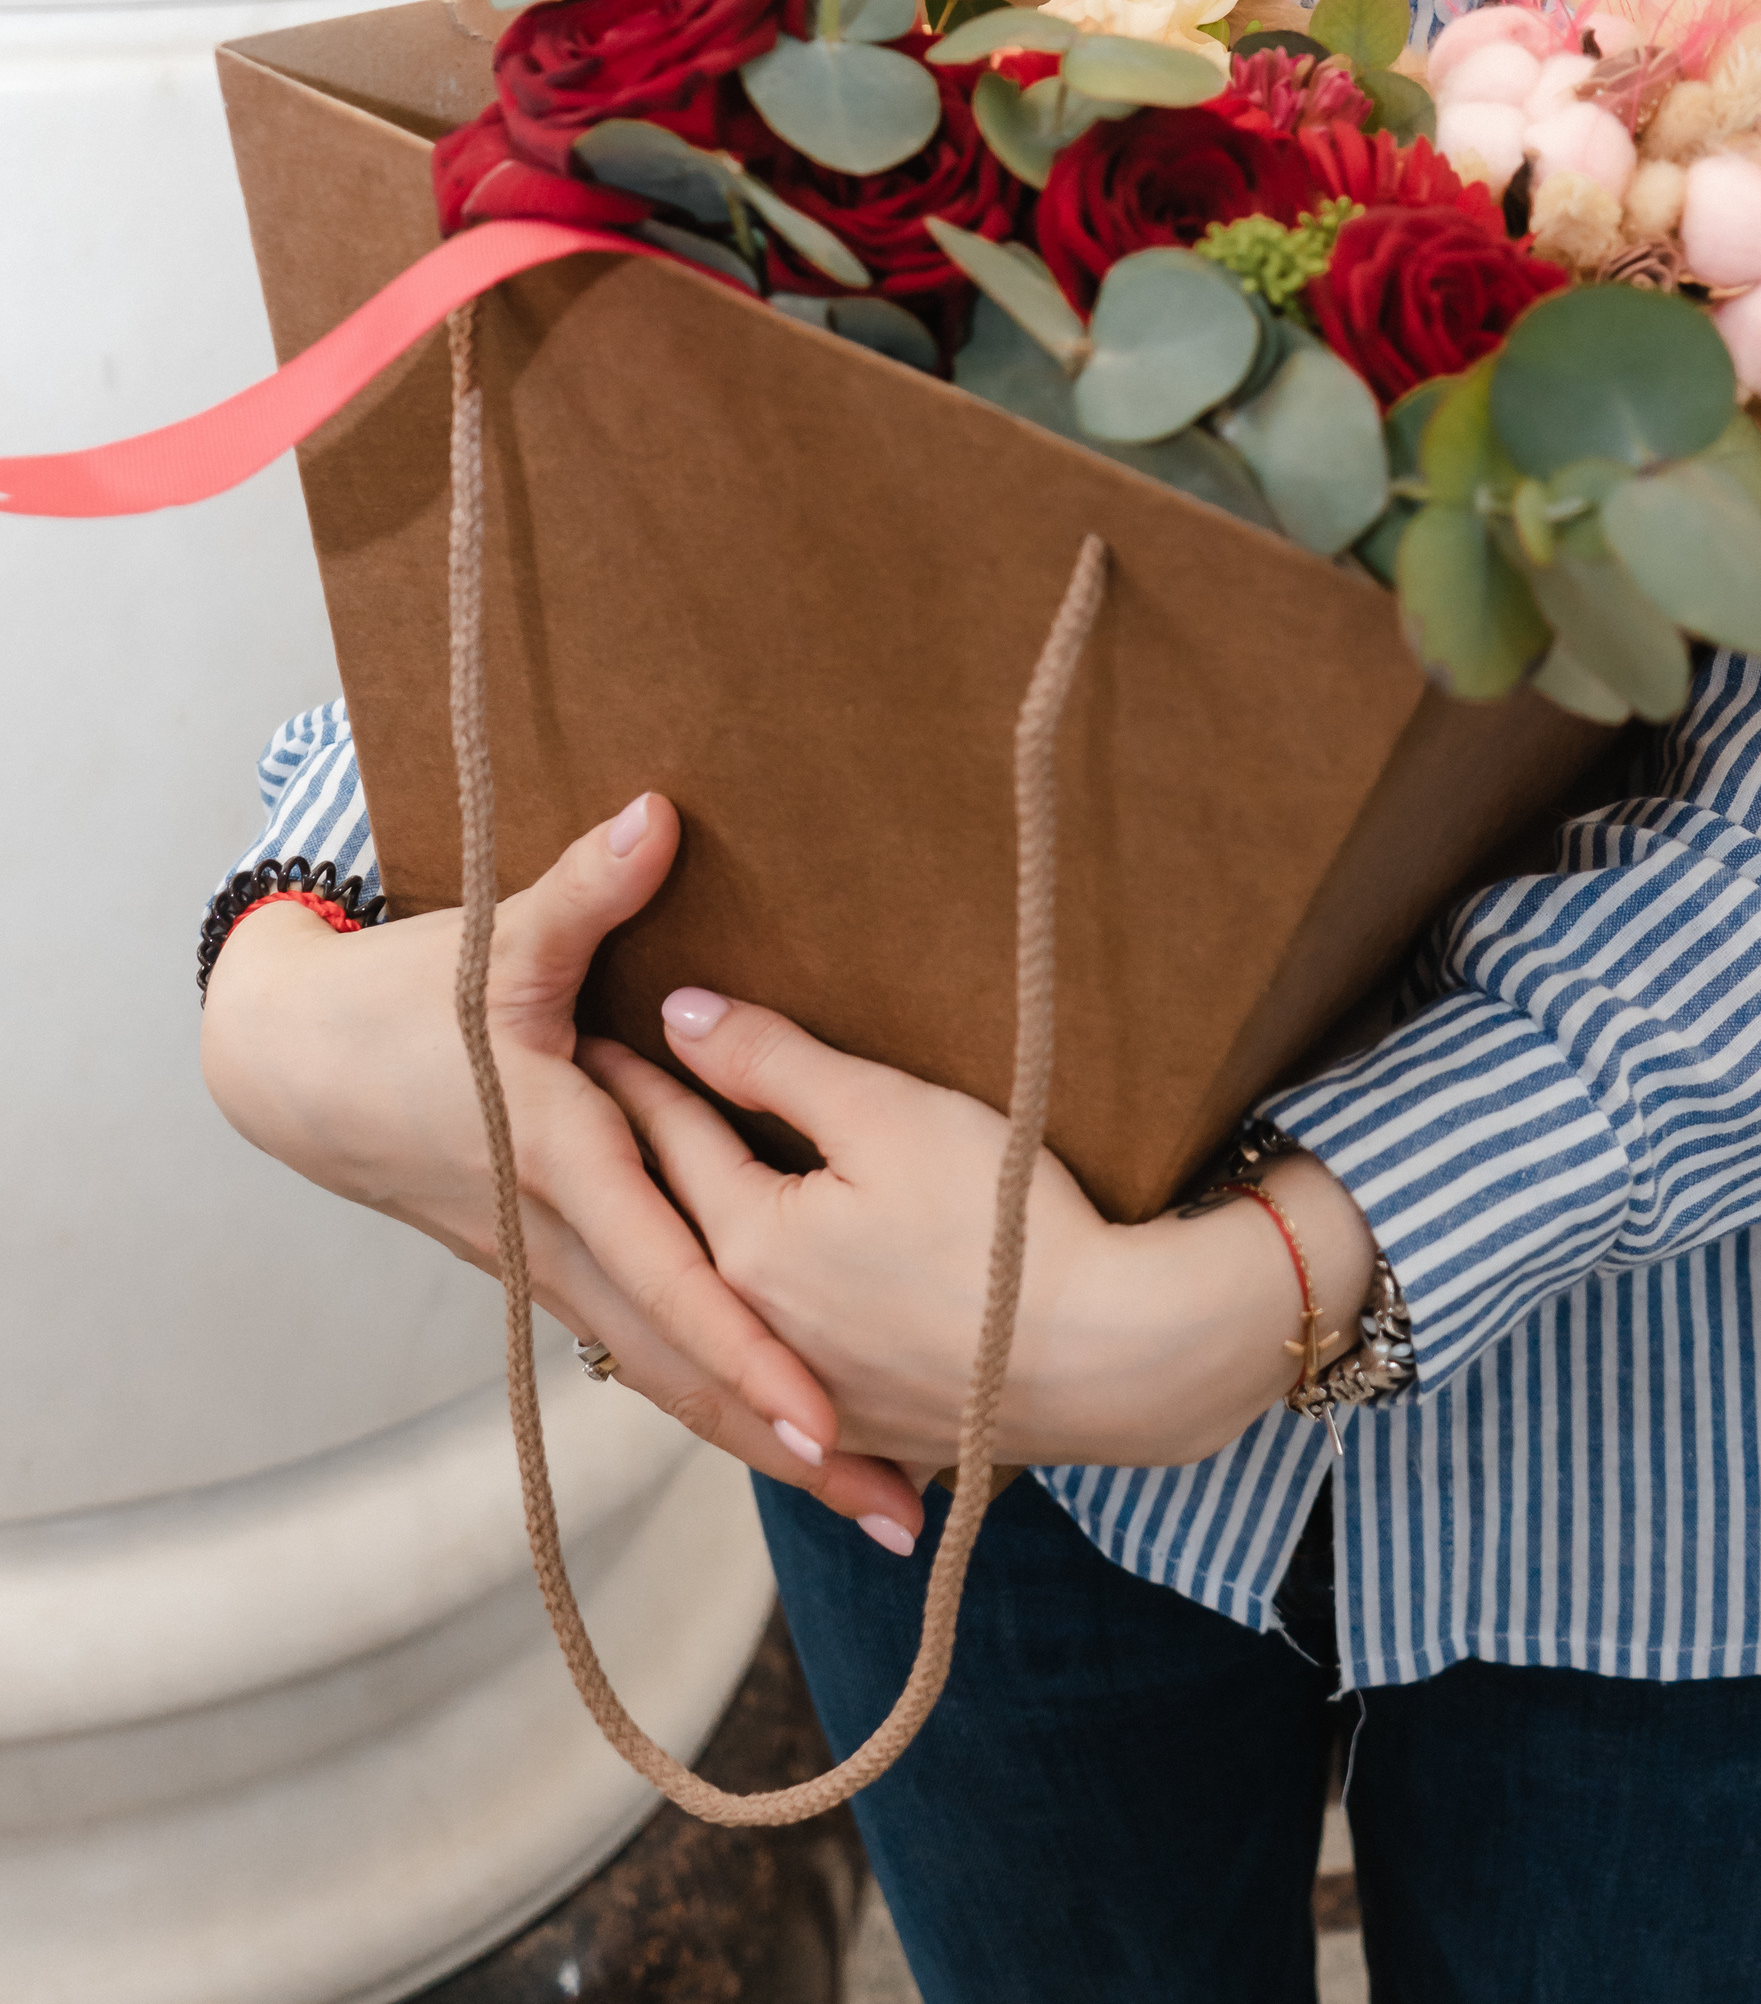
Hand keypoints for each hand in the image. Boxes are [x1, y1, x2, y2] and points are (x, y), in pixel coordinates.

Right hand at [201, 798, 928, 1550]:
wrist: (295, 1069)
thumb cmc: (398, 1001)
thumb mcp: (493, 940)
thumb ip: (586, 890)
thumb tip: (661, 813)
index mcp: (560, 1163)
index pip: (670, 1275)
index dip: (746, 1348)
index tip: (824, 1415)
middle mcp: (560, 1238)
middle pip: (686, 1365)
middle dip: (787, 1438)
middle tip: (901, 1509)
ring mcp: (550, 1266)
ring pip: (665, 1373)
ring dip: (759, 1433)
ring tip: (873, 1498)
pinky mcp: (547, 1267)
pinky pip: (641, 1345)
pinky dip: (709, 1390)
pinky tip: (774, 1428)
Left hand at [586, 992, 1377, 1474]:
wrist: (1113, 1359)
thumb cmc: (1001, 1223)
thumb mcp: (888, 1114)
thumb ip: (776, 1063)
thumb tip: (680, 1013)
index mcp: (751, 1246)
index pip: (673, 1140)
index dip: (637, 1078)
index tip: (589, 1034)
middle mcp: (758, 1332)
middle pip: (680, 1234)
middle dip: (636, 1175)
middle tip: (594, 1119)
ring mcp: (814, 1393)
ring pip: (717, 1323)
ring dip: (675, 1280)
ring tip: (648, 1235)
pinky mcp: (872, 1428)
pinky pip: (780, 1389)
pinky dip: (747, 1362)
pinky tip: (744, 1358)